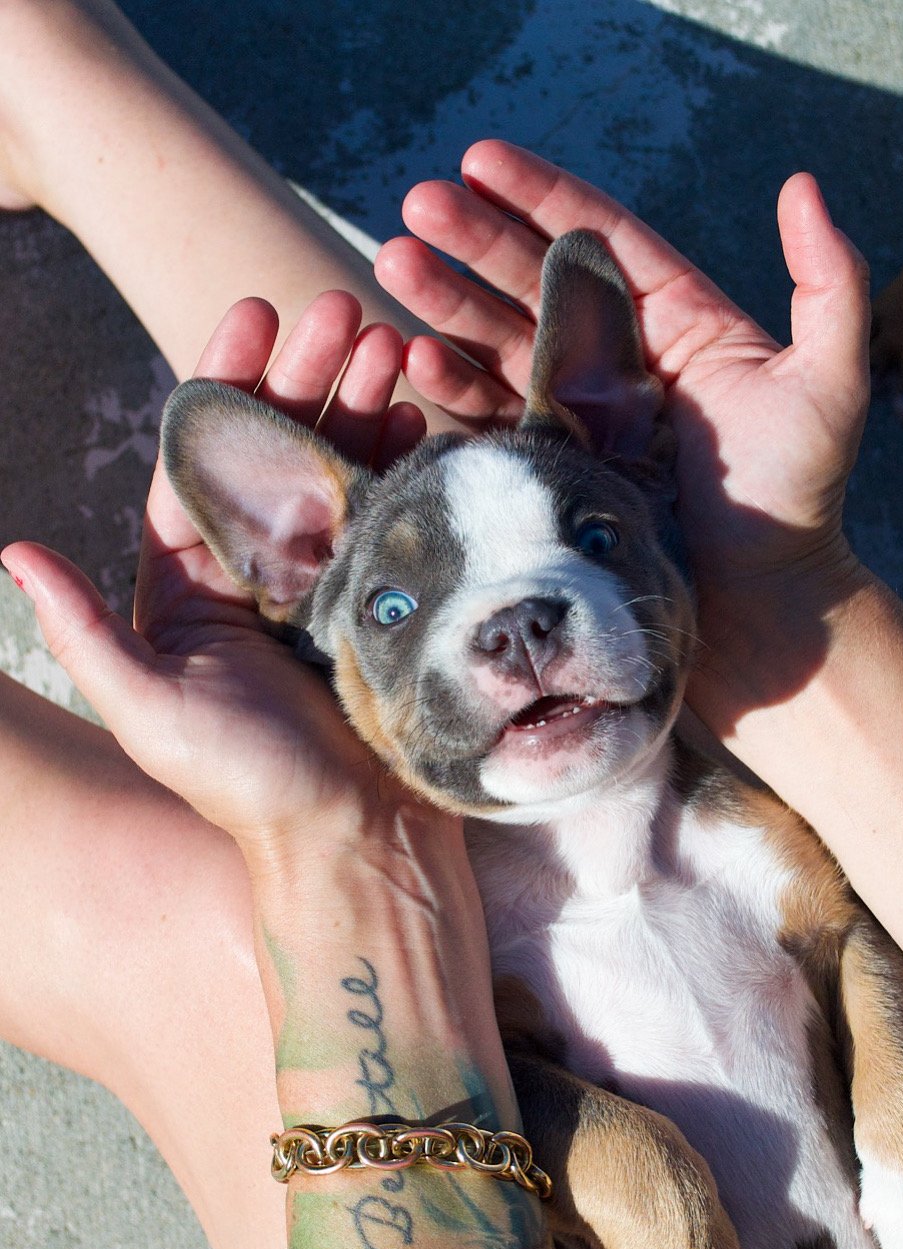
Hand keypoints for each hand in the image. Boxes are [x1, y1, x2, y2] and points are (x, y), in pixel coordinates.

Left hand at [1, 292, 428, 852]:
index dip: (222, 386)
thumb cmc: (248, 785)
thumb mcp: (151, 712)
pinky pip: (389, 517)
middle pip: (274, 453)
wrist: (356, 840)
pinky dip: (403, 462)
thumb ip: (89, 632)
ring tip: (390, 344)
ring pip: (335, 472)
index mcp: (191, 590)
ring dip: (360, 403)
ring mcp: (326, 585)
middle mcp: (255, 576)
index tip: (253, 316)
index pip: (197, 464)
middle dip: (305, 376)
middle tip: (343, 310)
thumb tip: (15, 552)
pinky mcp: (385, 602)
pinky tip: (419, 411)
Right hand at [375, 141, 872, 727]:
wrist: (760, 605)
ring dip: (445, 304)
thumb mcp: (830, 383)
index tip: (477, 158)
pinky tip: (417, 358)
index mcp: (677, 324)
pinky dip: (453, 388)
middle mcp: (620, 363)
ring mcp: (580, 418)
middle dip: (473, 240)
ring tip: (393, 263)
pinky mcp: (553, 470)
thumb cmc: (798, 498)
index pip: (599, 241)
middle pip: (534, 282)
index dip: (539, 195)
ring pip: (501, 343)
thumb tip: (803, 184)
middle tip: (415, 205)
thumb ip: (828, 284)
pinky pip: (492, 419)